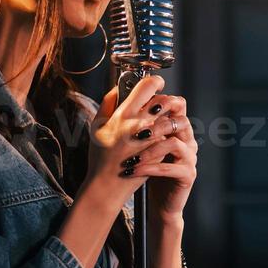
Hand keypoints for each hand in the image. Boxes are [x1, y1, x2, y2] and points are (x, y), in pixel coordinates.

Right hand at [83, 74, 166, 208]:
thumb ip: (108, 103)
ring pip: (170, 116)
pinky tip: (159, 137)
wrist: (108, 185)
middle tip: (161, 104)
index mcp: (123, 115)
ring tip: (161, 120)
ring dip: (168, 116)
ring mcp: (152, 139)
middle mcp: (139, 125)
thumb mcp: (97, 126)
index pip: (148, 85)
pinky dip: (167, 132)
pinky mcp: (160, 150)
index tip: (156, 85)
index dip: (155, 82)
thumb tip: (119, 87)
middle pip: (164, 99)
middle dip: (165, 99)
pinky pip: (169, 134)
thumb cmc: (101, 156)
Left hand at [133, 91, 196, 221]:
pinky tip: (133, 170)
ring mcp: (189, 157)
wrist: (157, 202)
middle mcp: (186, 140)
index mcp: (175, 129)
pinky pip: (170, 168)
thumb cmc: (146, 169)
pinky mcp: (187, 175)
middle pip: (181, 120)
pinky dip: (150, 168)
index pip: (178, 105)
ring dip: (151, 149)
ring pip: (175, 143)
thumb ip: (132, 119)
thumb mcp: (137, 143)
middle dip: (157, 123)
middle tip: (138, 131)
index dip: (164, 100)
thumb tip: (115, 92)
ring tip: (132, 157)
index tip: (144, 104)